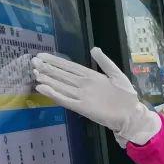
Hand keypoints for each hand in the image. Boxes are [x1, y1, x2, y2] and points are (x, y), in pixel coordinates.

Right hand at [32, 48, 160, 144]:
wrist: (131, 114)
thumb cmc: (126, 95)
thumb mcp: (116, 74)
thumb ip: (104, 62)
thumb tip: (94, 48)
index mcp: (90, 76)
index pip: (69, 67)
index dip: (56, 61)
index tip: (42, 55)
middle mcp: (83, 85)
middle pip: (62, 75)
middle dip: (47, 69)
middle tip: (32, 62)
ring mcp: (82, 96)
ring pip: (61, 86)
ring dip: (48, 80)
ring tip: (35, 73)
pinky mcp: (82, 108)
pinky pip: (65, 100)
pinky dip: (54, 94)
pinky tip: (43, 88)